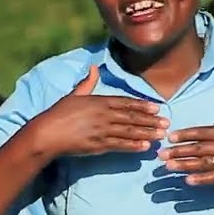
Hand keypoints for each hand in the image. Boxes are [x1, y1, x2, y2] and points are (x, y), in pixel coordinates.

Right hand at [32, 65, 167, 157]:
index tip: (156, 108)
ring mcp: (102, 131)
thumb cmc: (58, 113)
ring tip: (161, 136)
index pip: (126, 103)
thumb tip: (92, 67)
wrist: (47, 133)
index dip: (142, 105)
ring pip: (129, 132)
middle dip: (150, 121)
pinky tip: (145, 147)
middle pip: (131, 117)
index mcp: (99, 102)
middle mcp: (103, 115)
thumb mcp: (74, 94)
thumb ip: (87, 83)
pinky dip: (133, 146)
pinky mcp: (98, 145)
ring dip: (146, 134)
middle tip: (166, 124)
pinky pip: (119, 145)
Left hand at [160, 85, 213, 184]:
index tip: (170, 136)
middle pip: (198, 150)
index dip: (185, 134)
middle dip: (178, 152)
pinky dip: (202, 180)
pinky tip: (188, 181)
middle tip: (160, 155)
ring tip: (168, 168)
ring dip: (184, 166)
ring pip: (203, 165)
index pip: (202, 133)